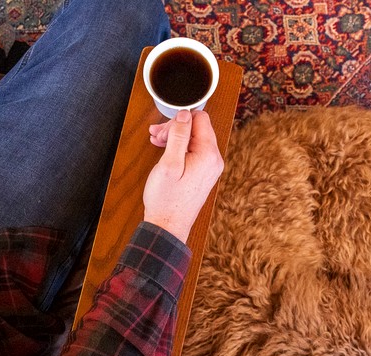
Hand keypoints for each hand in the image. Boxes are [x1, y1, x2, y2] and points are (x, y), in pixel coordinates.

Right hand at [143, 110, 223, 242]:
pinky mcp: (204, 174)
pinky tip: (165, 150)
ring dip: (175, 137)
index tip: (163, 130)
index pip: (200, 118)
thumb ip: (179, 136)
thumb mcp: (169, 163)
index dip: (179, 119)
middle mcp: (214, 160)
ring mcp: (210, 168)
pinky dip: (179, 148)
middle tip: (156, 136)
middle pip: (197, 128)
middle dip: (175, 128)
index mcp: (208, 154)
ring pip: (194, 139)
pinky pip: (194, 152)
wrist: (168, 225)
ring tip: (157, 141)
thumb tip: (185, 114)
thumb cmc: (166, 199)